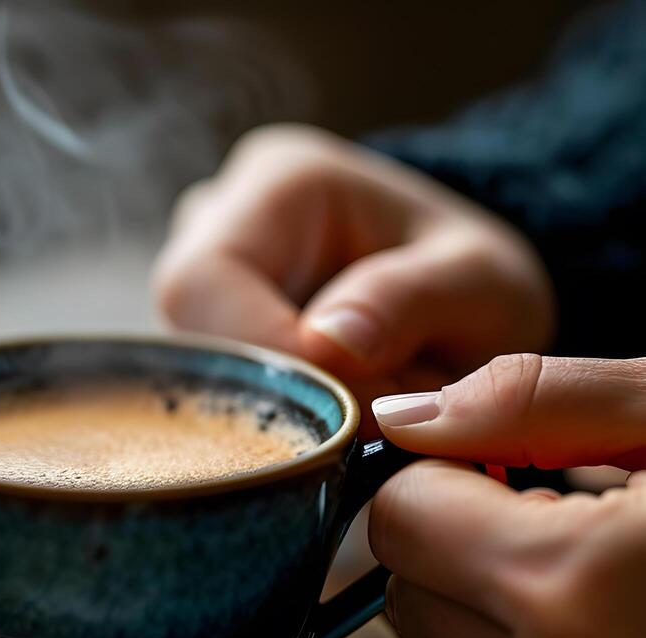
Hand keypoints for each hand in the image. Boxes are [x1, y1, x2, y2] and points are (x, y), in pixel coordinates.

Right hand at [152, 125, 553, 425]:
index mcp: (279, 183)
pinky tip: (327, 420)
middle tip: (364, 425)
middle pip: (186, 333)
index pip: (207, 280)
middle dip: (272, 397)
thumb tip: (325, 345)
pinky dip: (269, 425)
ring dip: (273, 417)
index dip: (262, 353)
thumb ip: (411, 302)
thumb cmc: (469, 277)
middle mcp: (213, 226)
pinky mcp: (200, 341)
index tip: (347, 406)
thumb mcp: (481, 281)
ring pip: (192, 375)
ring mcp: (198, 287)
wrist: (458, 297)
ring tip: (360, 415)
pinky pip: (208, 398)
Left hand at [370, 354, 645, 637]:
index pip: (398, 519)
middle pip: (407, 592)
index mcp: (580, 590)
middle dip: (459, 542)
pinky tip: (615, 635)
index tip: (509, 465)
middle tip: (560, 516)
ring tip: (605, 579)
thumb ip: (531, 402)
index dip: (447, 476)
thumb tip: (398, 418)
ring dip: (490, 608)